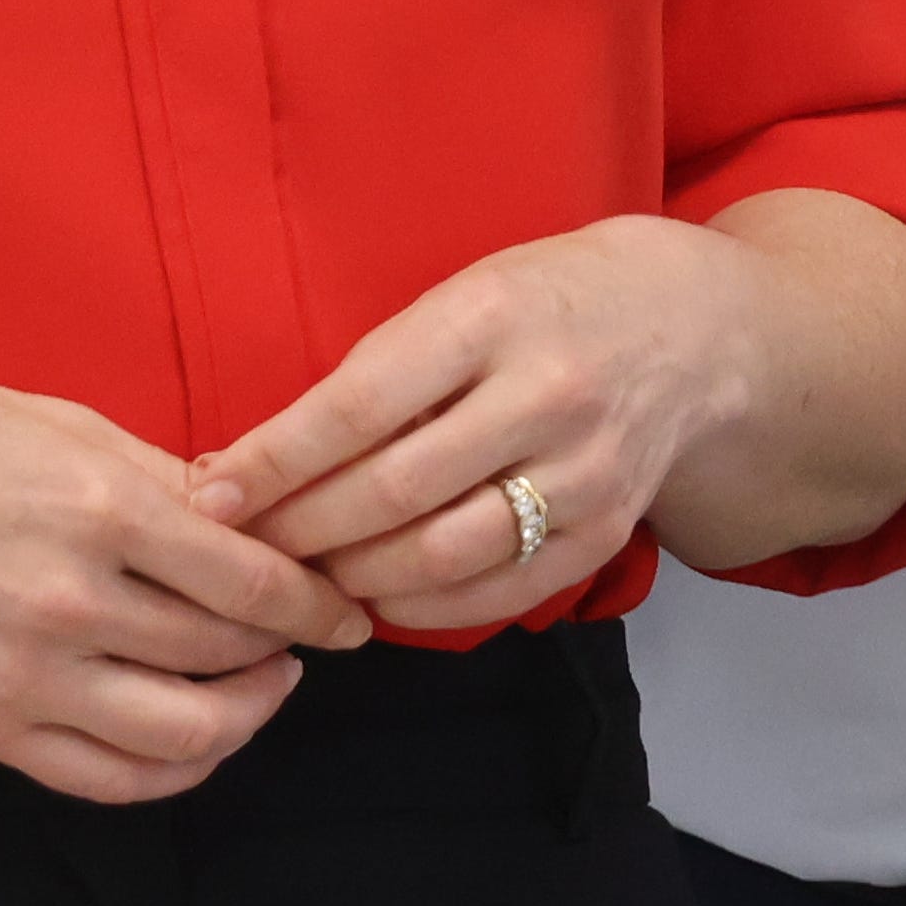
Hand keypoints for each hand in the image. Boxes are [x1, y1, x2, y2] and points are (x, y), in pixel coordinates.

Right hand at [0, 362, 371, 803]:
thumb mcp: (55, 421)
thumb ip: (160, 479)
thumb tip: (251, 517)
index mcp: (99, 506)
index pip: (254, 581)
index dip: (320, 604)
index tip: (347, 610)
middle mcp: (69, 600)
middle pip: (229, 655)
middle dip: (287, 651)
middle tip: (304, 638)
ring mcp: (23, 674)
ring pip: (185, 734)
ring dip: (245, 717)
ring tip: (259, 687)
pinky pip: (107, 778)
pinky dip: (173, 770)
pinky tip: (195, 737)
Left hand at [195, 217, 789, 634]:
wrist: (693, 330)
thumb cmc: (547, 304)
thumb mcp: (465, 296)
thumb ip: (381, 370)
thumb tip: (257, 461)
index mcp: (493, 316)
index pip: (360, 404)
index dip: (276, 460)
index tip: (212, 494)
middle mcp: (546, 394)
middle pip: (393, 491)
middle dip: (300, 531)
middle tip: (242, 549)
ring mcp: (584, 471)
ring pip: (440, 555)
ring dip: (351, 578)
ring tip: (299, 577)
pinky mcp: (606, 533)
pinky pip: (494, 594)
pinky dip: (418, 609)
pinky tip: (373, 597)